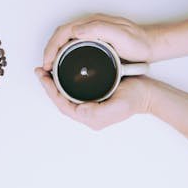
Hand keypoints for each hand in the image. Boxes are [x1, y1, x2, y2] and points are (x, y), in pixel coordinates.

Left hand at [35, 67, 151, 129]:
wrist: (148, 93)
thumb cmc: (135, 99)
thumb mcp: (118, 106)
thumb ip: (98, 112)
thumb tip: (80, 111)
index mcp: (89, 117)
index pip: (62, 104)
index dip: (50, 91)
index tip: (43, 77)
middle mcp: (87, 112)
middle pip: (60, 99)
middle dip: (48, 86)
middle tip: (39, 71)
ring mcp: (89, 104)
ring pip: (65, 94)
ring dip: (53, 83)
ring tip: (45, 71)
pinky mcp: (93, 95)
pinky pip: (73, 90)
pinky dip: (63, 81)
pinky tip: (60, 72)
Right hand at [43, 14, 154, 69]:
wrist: (152, 45)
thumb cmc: (139, 42)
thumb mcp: (121, 36)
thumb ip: (99, 29)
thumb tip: (75, 31)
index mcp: (92, 23)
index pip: (63, 32)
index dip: (52, 47)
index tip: (47, 62)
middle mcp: (89, 26)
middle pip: (60, 35)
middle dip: (49, 50)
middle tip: (45, 67)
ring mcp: (91, 32)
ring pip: (65, 40)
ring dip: (54, 51)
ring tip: (50, 66)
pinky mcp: (94, 40)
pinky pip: (72, 44)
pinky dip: (63, 53)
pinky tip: (63, 63)